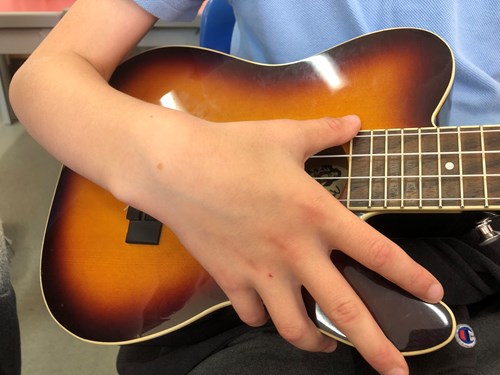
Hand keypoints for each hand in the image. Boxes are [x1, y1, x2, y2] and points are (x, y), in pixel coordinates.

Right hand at [131, 114, 442, 374]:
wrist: (176, 167)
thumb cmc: (232, 148)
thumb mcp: (285, 135)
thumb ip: (326, 131)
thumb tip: (354, 122)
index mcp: (317, 214)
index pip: (377, 253)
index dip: (409, 276)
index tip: (431, 292)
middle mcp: (295, 251)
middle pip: (343, 310)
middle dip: (375, 346)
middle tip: (395, 369)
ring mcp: (261, 271)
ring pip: (294, 327)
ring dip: (314, 342)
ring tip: (323, 343)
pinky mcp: (230, 279)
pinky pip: (252, 314)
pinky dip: (263, 317)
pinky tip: (267, 309)